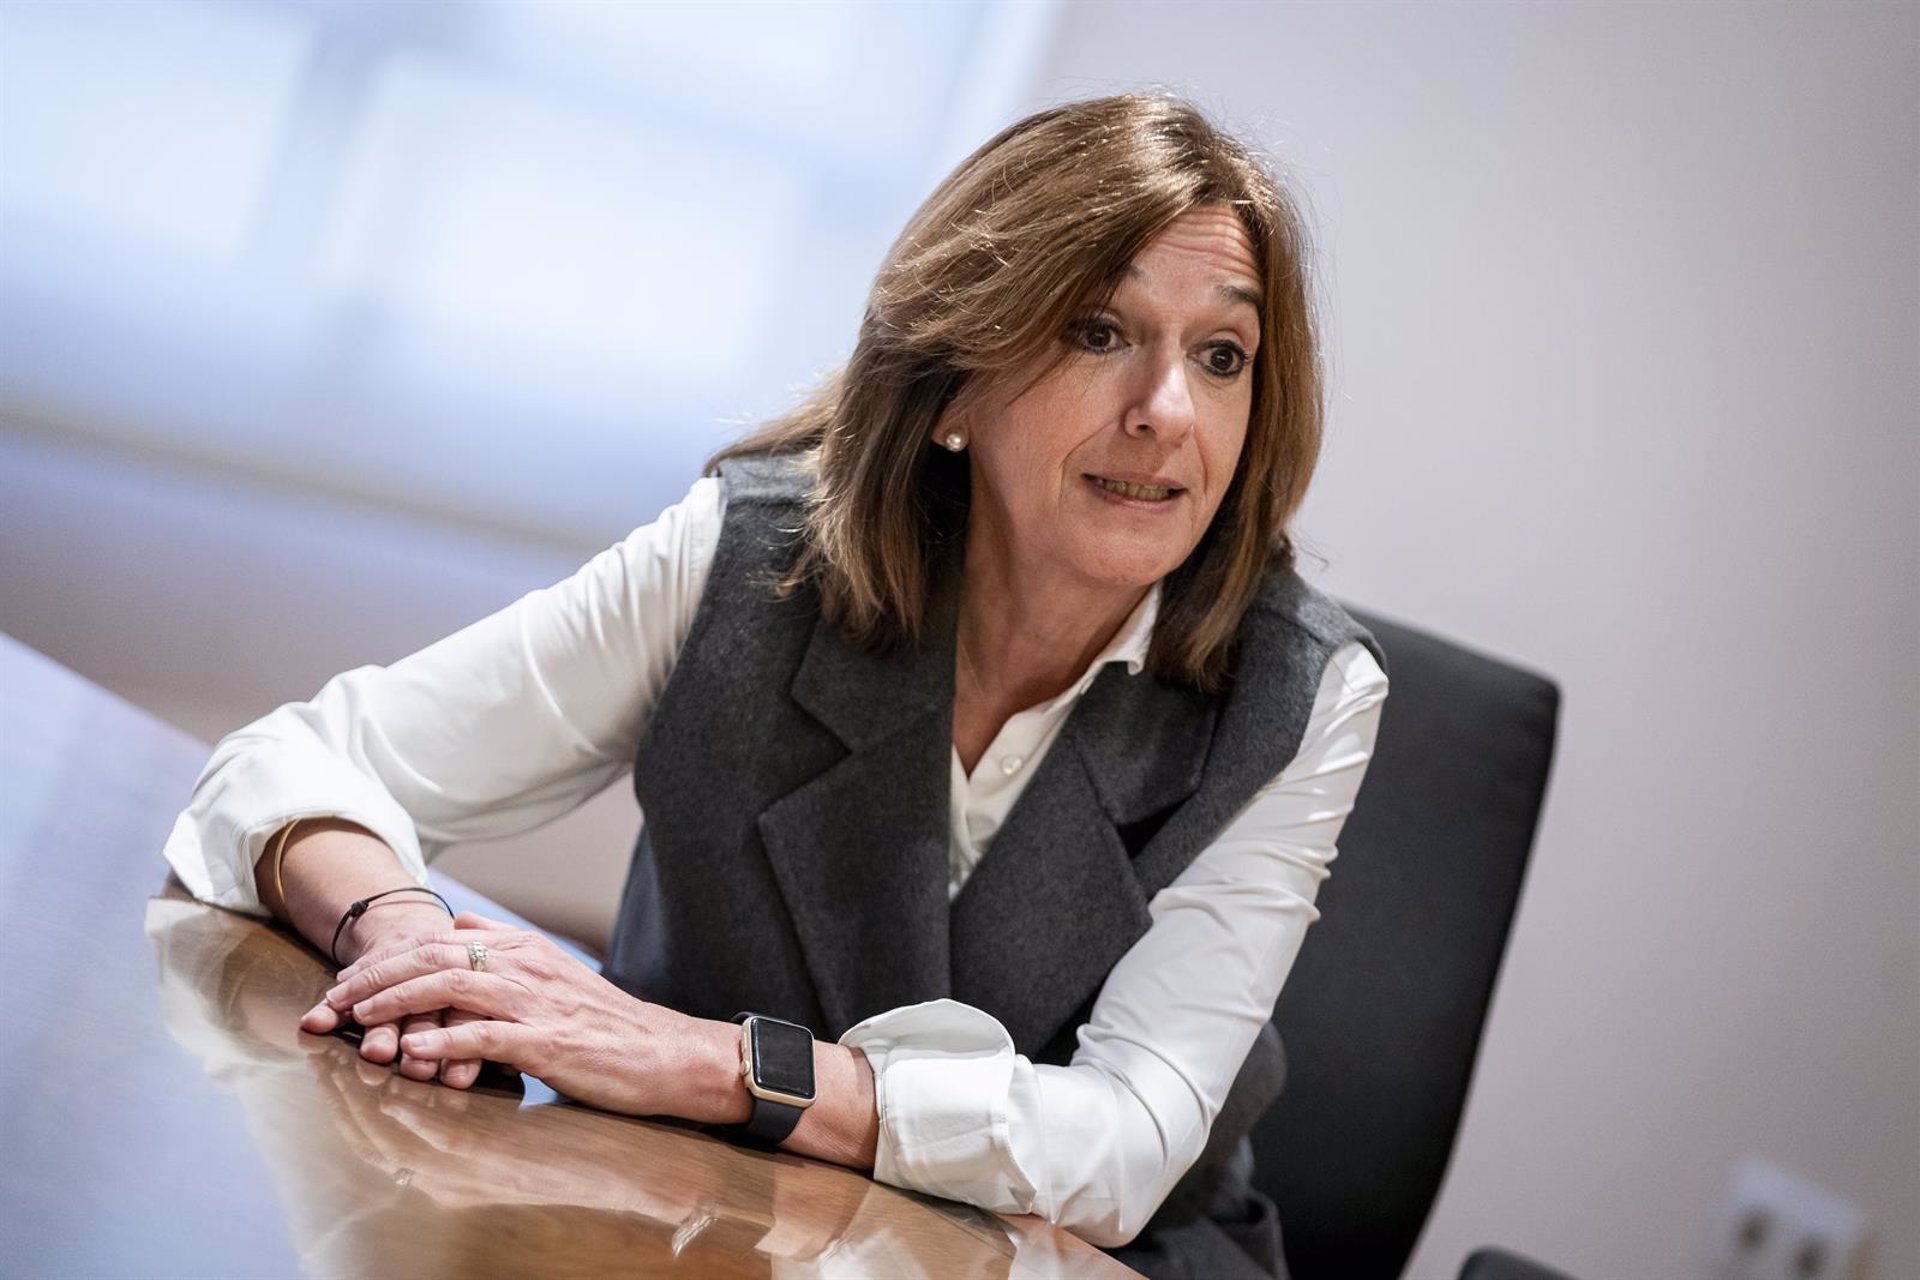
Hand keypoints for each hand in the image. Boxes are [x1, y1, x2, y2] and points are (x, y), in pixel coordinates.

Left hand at [317, 911, 722, 1118]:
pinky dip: (442, 1040)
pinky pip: (484, 1034)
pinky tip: (411, 1051)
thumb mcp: (554, 969)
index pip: (440, 939)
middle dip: (376, 977)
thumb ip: (505, 944)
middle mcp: (525, 965)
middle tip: (332, 999)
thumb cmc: (604, 1022)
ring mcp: (535, 1001)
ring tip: (357, 1018)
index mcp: (524, 947)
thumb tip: (457, 923)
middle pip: (434, 956)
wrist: (663, 1053)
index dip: (387, 959)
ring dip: (396, 1002)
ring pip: (450, 986)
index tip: (346, 981)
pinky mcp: (546, 1041)